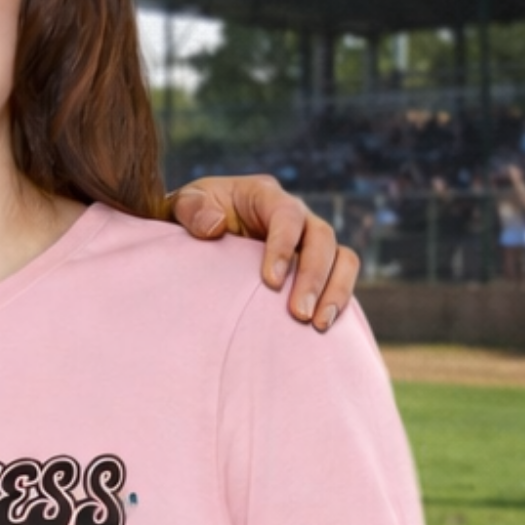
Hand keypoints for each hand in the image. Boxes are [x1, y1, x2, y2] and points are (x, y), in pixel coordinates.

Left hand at [170, 176, 358, 329]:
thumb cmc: (192, 218)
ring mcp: (308, 242)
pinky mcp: (313, 267)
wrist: (196, 237)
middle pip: (322, 237)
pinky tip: (322, 328)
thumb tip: (213, 227)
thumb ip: (192, 210)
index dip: (284, 246)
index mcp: (265, 196)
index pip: (287, 215)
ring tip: (318, 325)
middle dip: (314, 276)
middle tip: (298, 314)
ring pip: (341, 258)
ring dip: (335, 291)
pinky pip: (339, 278)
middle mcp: (296, 216)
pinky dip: (337, 300)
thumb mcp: (183, 205)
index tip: (271, 281)